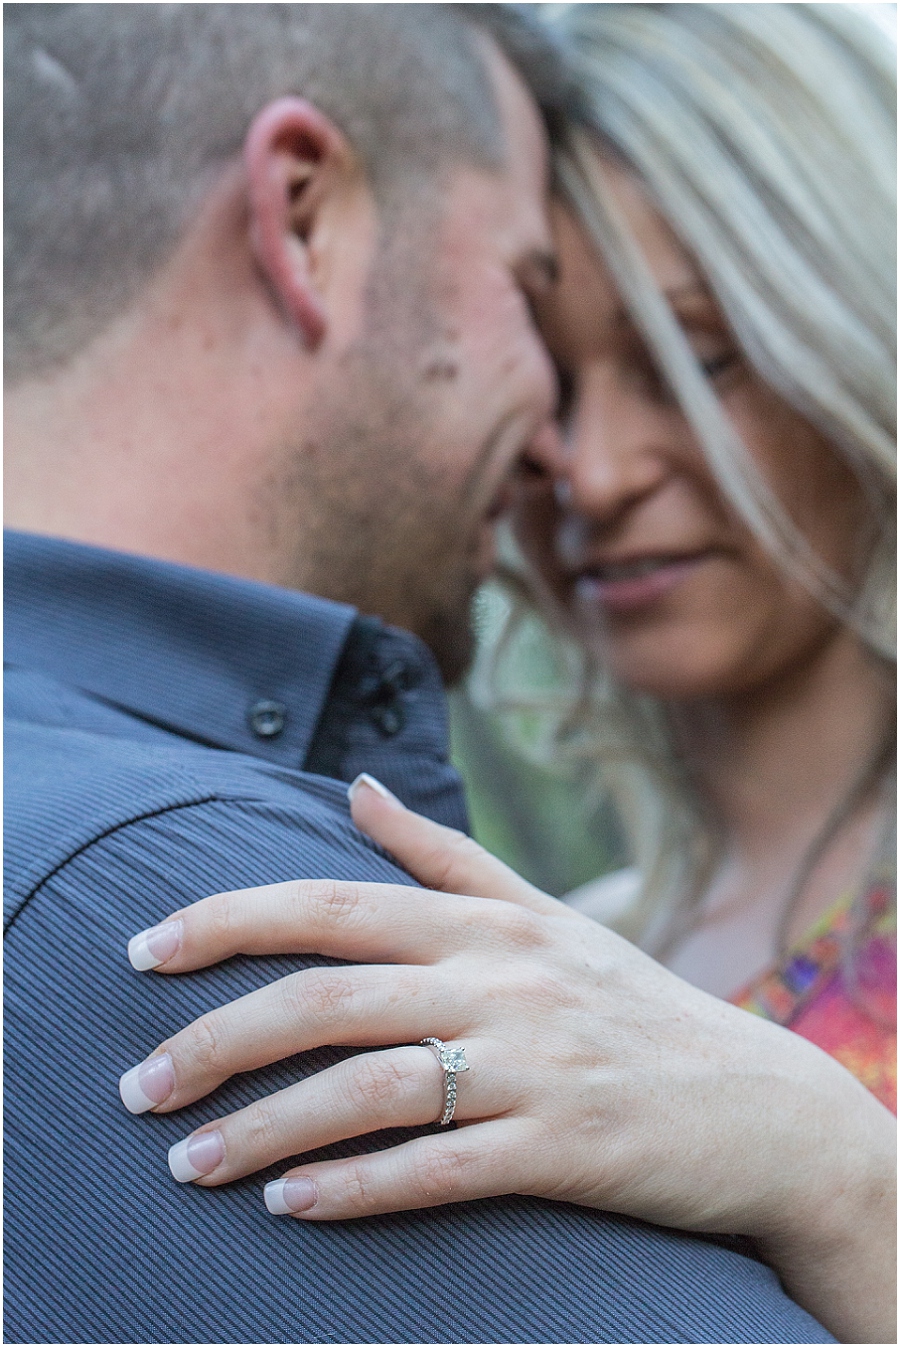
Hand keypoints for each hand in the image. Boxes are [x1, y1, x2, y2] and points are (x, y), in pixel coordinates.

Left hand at [121, 777, 895, 1342]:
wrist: (758, 1105)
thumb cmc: (629, 1005)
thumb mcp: (543, 916)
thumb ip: (444, 857)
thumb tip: (357, 786)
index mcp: (487, 923)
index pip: (334, 904)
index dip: (229, 920)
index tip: (143, 949)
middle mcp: (502, 981)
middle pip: (329, 997)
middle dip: (217, 1040)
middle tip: (136, 1086)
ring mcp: (535, 1064)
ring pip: (370, 1088)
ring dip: (265, 1130)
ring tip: (186, 1165)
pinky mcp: (565, 1147)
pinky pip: (441, 1168)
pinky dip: (358, 1187)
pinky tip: (292, 1206)